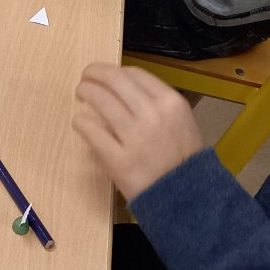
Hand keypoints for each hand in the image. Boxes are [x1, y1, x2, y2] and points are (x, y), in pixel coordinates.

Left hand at [73, 64, 202, 201]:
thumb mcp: (181, 122)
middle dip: (95, 74)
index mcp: (170, 102)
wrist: (189, 199)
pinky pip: (91, 131)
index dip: (115, 70)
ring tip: (81, 94)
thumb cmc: (184, 160)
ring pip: (100, 100)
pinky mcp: (118, 160)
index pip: (134, 74)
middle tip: (86, 78)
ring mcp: (135, 137)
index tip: (105, 74)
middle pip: (114, 80)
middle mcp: (153, 114)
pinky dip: (82, 122)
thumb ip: (157, 103)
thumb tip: (123, 89)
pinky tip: (80, 122)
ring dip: (86, 92)